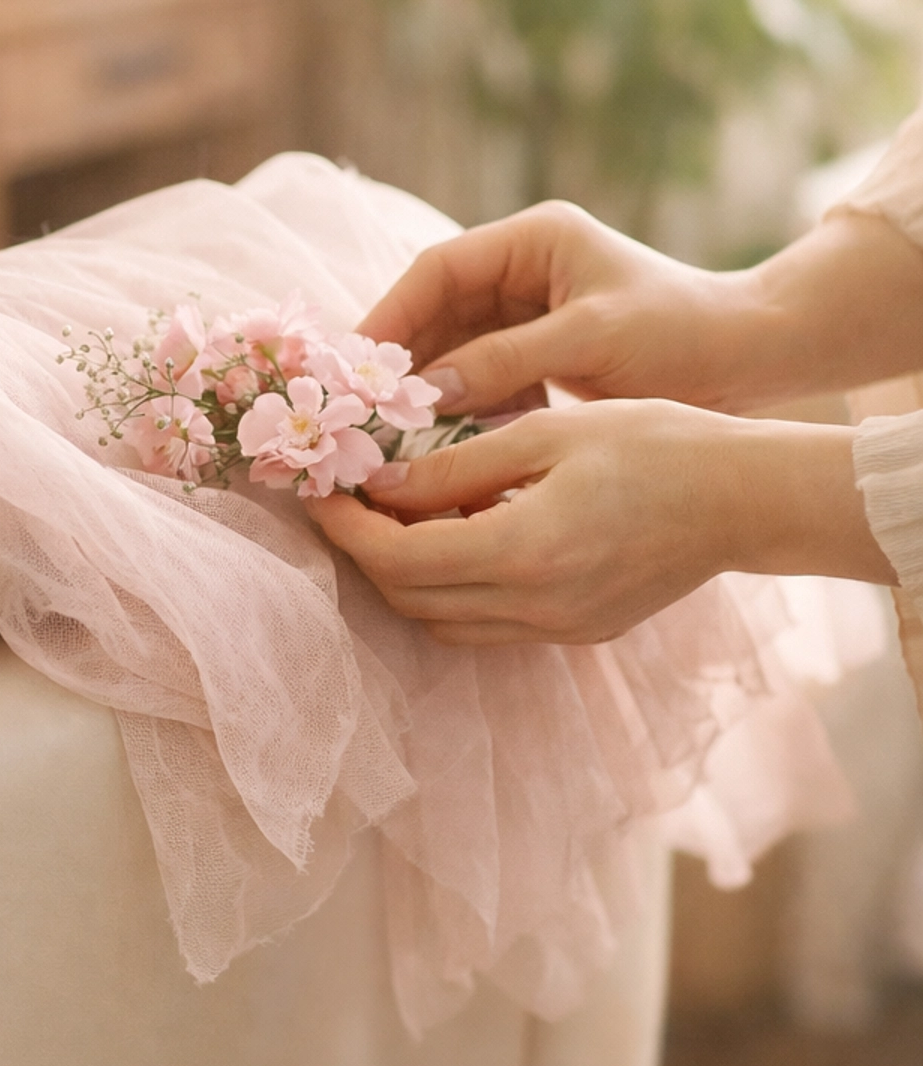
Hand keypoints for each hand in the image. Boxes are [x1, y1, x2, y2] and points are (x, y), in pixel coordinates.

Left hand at [308, 400, 894, 645]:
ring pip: (443, 621)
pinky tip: (454, 535)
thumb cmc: (654, 443)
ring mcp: (558, 628)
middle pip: (410, 599)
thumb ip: (457, 466)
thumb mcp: (547, 433)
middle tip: (343, 499)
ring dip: (404, 575)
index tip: (320, 491)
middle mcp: (535, 606)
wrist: (745, 497)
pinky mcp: (577, 632)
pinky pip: (486, 625)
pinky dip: (452, 587)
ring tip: (392, 515)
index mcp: (524, 552)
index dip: (346, 529)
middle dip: (364, 553)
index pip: (398, 559)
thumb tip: (382, 482)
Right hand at [362, 201, 922, 417]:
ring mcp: (533, 312)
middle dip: (400, 359)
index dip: (391, 313)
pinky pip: (484, 378)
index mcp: (535, 240)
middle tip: (359, 409)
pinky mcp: (544, 354)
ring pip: (455, 348)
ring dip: (427, 389)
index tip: (356, 363)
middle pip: (437, 310)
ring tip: (389, 434)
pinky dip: (463, 410)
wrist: (755, 359)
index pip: (437, 269)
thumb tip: (429, 389)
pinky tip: (443, 446)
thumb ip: (508, 360)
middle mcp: (525, 269)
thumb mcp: (592, 341)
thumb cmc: (683, 334)